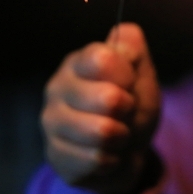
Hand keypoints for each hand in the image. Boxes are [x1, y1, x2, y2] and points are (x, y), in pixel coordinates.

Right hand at [41, 23, 160, 193]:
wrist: (126, 150)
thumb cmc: (131, 106)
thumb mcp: (141, 74)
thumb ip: (133, 49)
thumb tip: (123, 34)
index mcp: (78, 62)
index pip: (103, 59)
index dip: (126, 75)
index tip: (130, 84)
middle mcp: (56, 88)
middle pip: (108, 98)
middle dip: (129, 110)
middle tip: (125, 113)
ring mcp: (51, 123)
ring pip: (102, 132)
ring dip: (122, 137)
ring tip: (118, 134)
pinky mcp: (54, 155)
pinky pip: (96, 160)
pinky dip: (112, 159)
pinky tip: (107, 153)